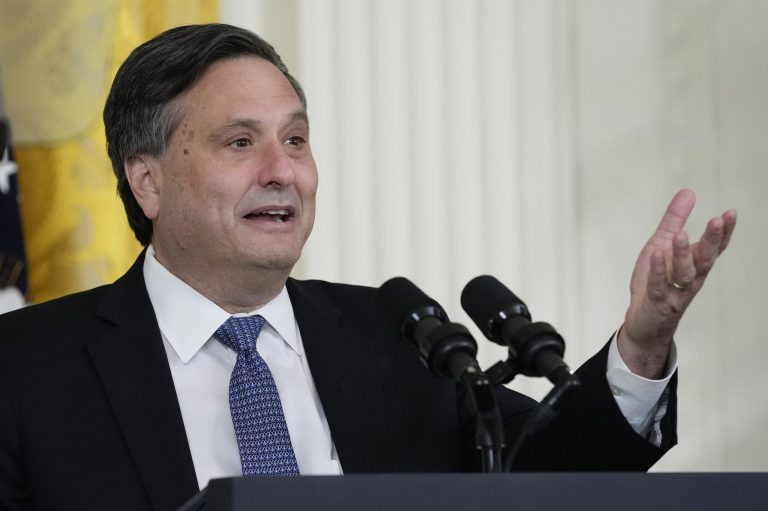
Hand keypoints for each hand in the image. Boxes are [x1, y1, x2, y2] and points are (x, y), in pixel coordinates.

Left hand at [618, 189, 736, 378]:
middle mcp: (690, 278)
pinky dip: (658, 272)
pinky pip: (659, 286)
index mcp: (693, 263)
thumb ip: (675, 220)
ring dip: (683, 255)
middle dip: (712, 240)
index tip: (731, 213)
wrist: (643, 320)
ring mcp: (675, 292)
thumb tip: (688, 192)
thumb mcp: (662, 244)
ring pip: (685, 274)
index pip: (713, 247)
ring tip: (680, 235)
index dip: (723, 232)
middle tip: (717, 221)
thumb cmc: (656, 280)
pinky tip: (656, 255)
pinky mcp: (657, 302)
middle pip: (706, 259)